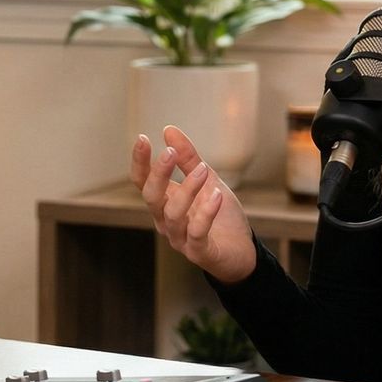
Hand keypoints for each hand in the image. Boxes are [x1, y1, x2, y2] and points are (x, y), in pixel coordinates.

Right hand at [129, 126, 257, 283]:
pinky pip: (197, 232)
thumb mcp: (207, 180)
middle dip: (159, 174)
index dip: (140, 162)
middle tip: (169, 152)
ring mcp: (180, 238)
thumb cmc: (221, 216)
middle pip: (152, 197)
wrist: (242, 251)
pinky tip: (216, 195)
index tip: (143, 138)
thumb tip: (168, 130)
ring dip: (187, 190)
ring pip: (173, 214)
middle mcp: (166, 221)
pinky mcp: (199, 252)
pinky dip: (206, 213)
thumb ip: (188, 159)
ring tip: (203, 170)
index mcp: (164, 202)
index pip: (143, 181)